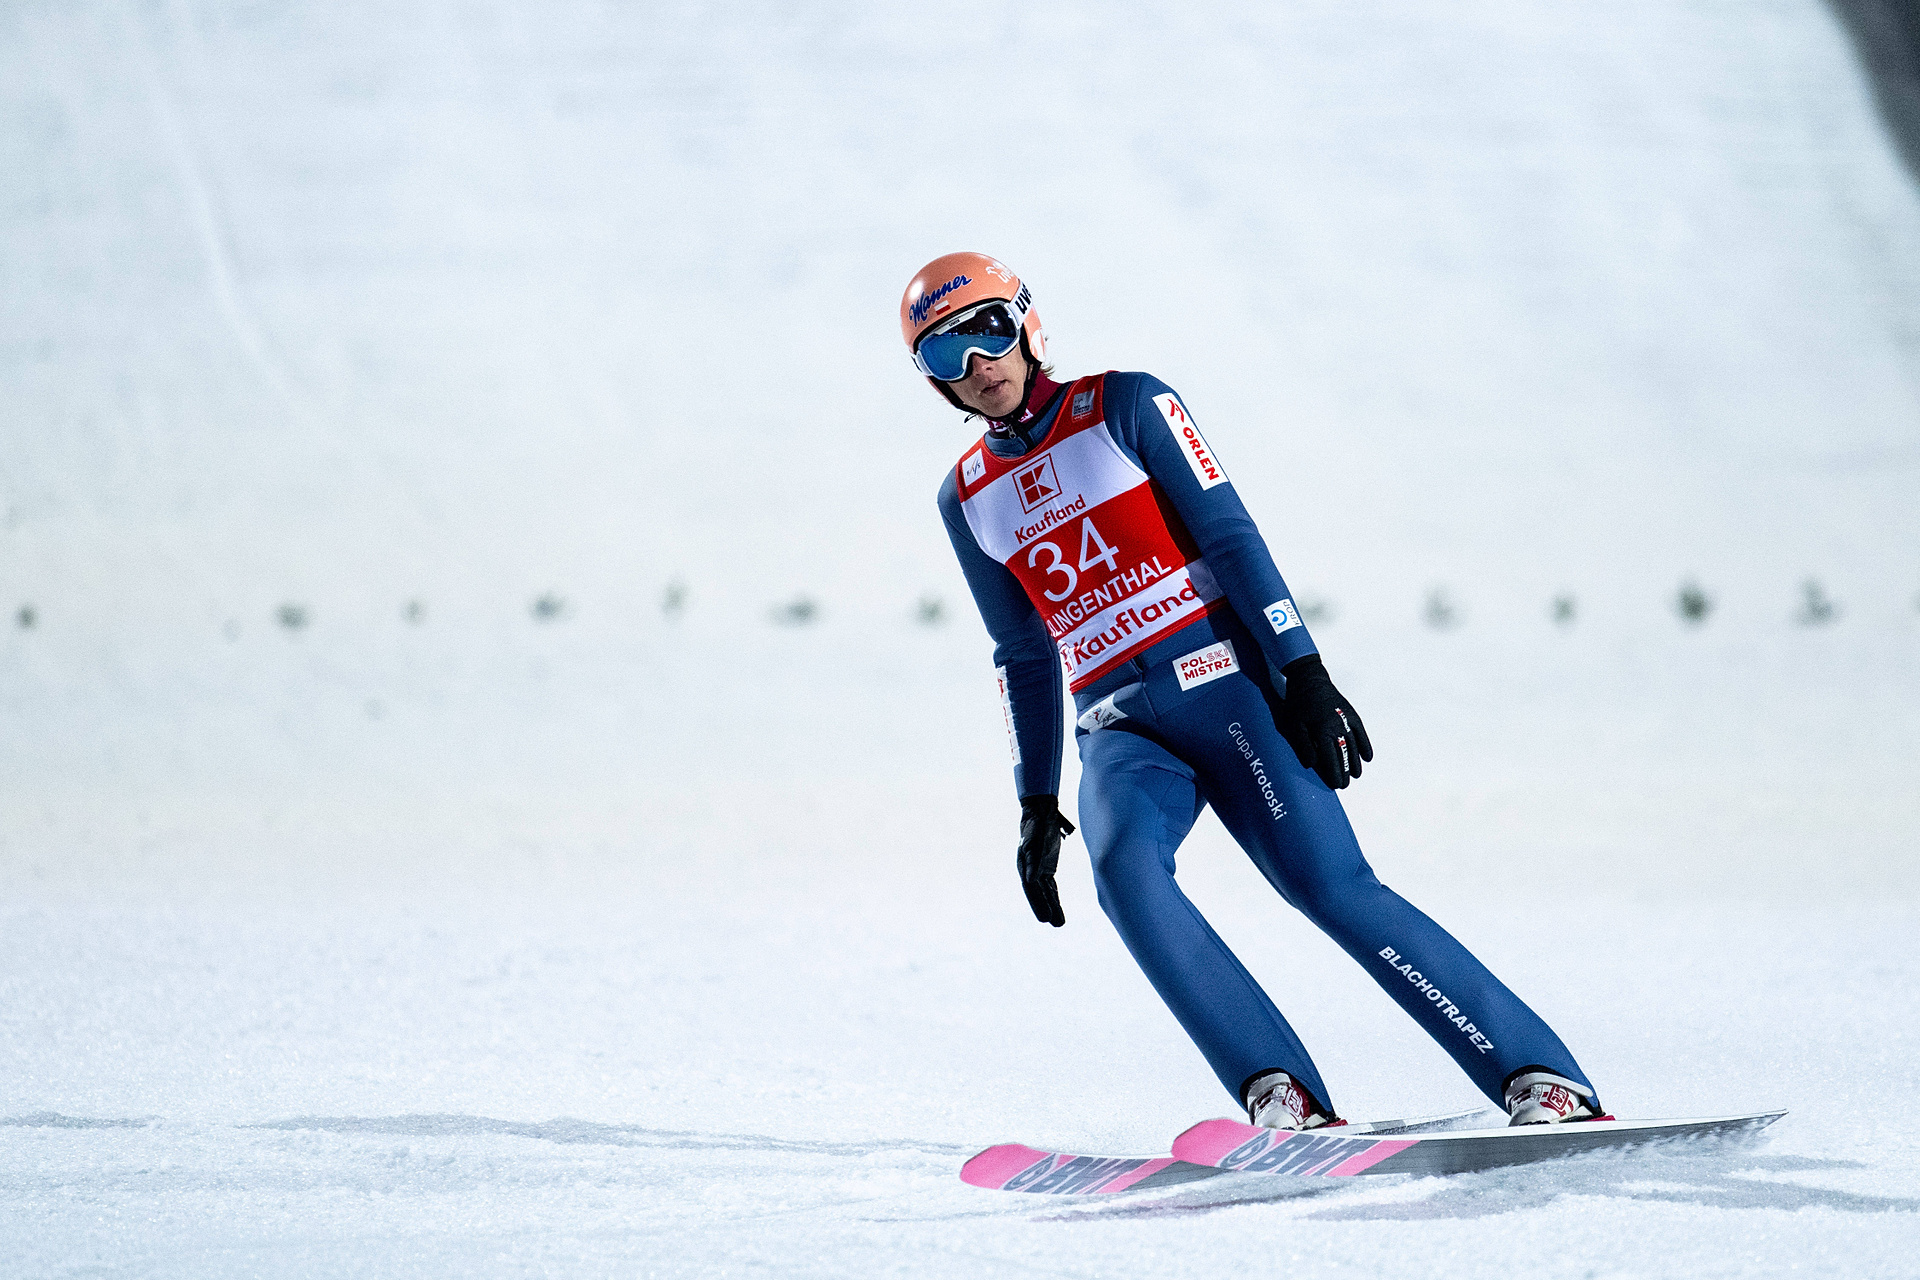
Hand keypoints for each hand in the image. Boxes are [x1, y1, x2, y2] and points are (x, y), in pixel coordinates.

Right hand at [1016, 794, 1074, 926]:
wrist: (1039, 814)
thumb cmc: (1036, 827)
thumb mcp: (1034, 841)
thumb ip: (1034, 860)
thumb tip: (1030, 881)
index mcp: (1024, 865)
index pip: (1031, 889)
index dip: (1038, 904)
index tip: (1045, 919)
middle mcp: (1029, 871)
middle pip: (1038, 894)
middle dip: (1045, 908)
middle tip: (1054, 923)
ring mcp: (1038, 870)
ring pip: (1046, 892)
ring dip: (1052, 906)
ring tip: (1060, 923)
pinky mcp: (1046, 868)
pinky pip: (1051, 887)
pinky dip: (1054, 897)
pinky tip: (1058, 909)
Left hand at [1271, 655, 1373, 789]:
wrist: (1310, 679)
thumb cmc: (1298, 703)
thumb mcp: (1294, 724)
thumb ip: (1303, 745)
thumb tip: (1312, 764)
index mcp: (1322, 730)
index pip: (1330, 758)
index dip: (1334, 773)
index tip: (1337, 785)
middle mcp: (1337, 726)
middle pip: (1344, 754)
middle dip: (1346, 771)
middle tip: (1346, 785)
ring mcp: (1346, 720)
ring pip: (1354, 746)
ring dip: (1356, 761)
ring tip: (1357, 775)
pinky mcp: (1351, 714)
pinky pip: (1361, 733)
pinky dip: (1365, 745)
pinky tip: (1368, 757)